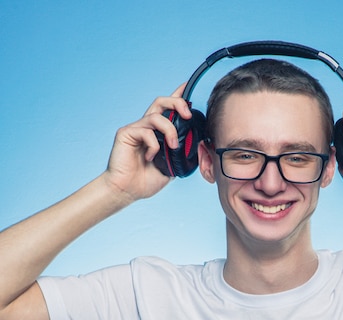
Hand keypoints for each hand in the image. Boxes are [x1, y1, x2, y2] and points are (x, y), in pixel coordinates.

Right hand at [103, 84, 191, 201]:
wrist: (127, 191)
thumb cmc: (146, 180)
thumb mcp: (172, 167)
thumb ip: (180, 154)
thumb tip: (196, 145)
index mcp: (157, 132)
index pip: (168, 109)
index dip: (177, 96)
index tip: (188, 86)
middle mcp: (146, 126)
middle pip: (161, 102)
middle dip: (177, 103)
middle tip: (188, 114)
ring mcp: (136, 129)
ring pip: (156, 116)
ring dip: (169, 130)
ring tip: (173, 146)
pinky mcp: (126, 133)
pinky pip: (146, 131)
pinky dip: (154, 145)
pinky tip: (151, 158)